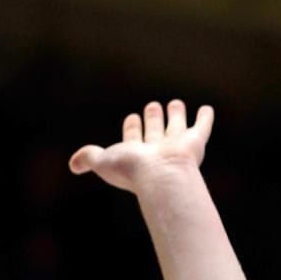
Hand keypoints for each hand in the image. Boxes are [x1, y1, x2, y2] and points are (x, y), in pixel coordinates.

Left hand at [69, 100, 213, 192]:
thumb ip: (88, 158)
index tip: (132, 117)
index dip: (132, 128)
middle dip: (154, 119)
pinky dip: (205, 117)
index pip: (134, 138)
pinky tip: (207, 108)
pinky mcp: (195, 141)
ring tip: (175, 103)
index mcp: (137, 155)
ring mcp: (178, 146)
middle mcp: (158, 150)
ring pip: (177, 126)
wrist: (162, 176)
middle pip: (156, 131)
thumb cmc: (132, 170)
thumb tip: (73, 165)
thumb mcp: (103, 161)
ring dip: (176, 115)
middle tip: (152, 106)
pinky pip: (202, 126)